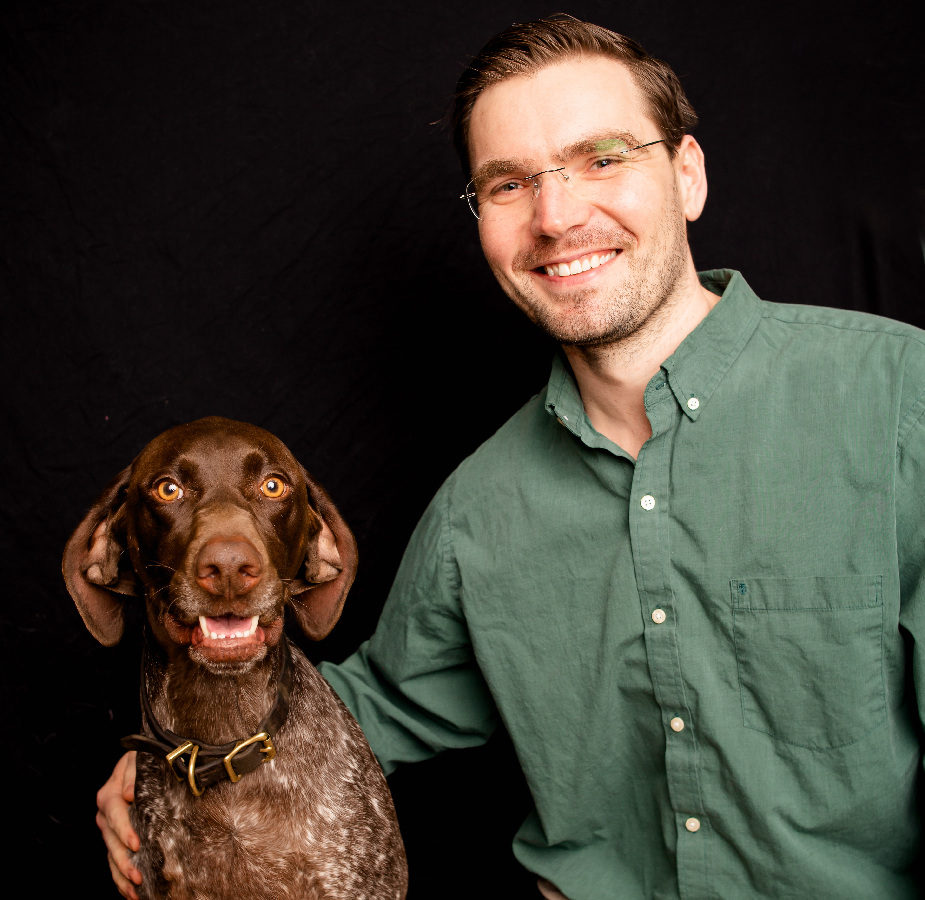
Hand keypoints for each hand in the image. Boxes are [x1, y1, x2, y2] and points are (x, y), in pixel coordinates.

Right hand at [96, 751, 141, 898]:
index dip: (124, 830)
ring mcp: (108, 829)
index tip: (135, 843)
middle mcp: (105, 814)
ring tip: (135, 891)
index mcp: (110, 794)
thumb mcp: (137, 758)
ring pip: (111, 855)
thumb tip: (129, 793)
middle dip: (124, 861)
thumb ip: (133, 773)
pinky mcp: (115, 838)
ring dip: (121, 875)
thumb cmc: (140, 759)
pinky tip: (130, 892)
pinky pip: (114, 860)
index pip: (115, 814)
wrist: (138, 762)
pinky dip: (120, 877)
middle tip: (138, 876)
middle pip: (111, 841)